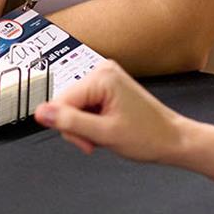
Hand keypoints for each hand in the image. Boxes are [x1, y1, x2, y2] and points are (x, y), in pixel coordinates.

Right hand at [34, 61, 187, 162]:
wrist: (172, 139)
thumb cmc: (148, 136)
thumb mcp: (103, 133)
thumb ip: (70, 122)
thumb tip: (41, 112)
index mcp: (101, 76)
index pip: (60, 102)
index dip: (68, 127)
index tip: (86, 142)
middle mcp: (102, 70)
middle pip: (66, 103)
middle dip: (77, 127)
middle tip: (97, 140)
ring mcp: (105, 78)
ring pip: (74, 107)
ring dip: (84, 126)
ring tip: (105, 134)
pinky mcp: (107, 87)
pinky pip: (85, 106)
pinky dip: (91, 122)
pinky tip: (106, 127)